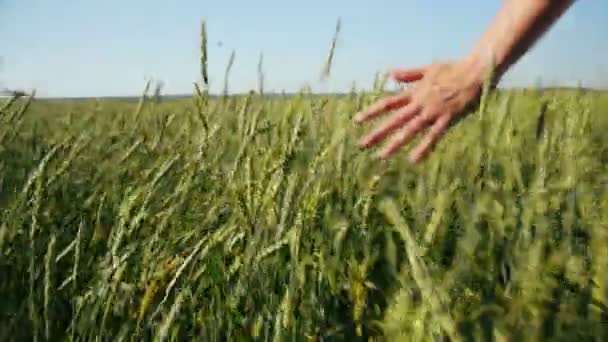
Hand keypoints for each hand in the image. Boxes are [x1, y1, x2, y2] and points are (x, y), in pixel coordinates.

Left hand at [353, 59, 486, 162]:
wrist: (475, 71)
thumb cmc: (453, 68)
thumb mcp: (428, 69)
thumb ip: (409, 74)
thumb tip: (391, 74)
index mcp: (415, 93)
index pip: (388, 103)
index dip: (372, 112)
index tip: (357, 121)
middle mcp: (420, 103)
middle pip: (394, 120)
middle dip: (377, 132)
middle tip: (362, 144)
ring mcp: (433, 112)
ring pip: (410, 129)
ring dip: (395, 143)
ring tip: (382, 156)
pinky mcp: (447, 119)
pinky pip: (433, 136)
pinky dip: (423, 148)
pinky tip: (413, 160)